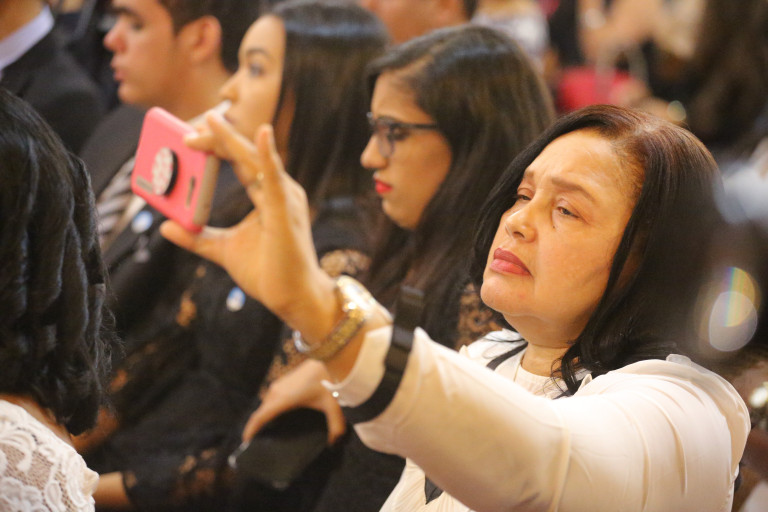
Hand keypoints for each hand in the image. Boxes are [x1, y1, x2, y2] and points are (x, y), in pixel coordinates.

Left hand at [160, 114, 336, 338]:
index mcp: (267, 196)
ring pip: (254, 159)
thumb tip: (165, 226)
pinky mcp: (285, 211)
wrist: (292, 298)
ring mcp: (284, 199)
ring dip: (230, 140)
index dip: (217, 145)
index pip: (240, 161)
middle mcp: (279, 191)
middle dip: (217, 138)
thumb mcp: (223, 249)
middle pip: (244, 155)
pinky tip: (260, 134)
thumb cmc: (268, 272)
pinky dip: (267, 154)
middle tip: (188, 127)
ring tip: (210, 120)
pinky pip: (274, 179)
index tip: (190, 135)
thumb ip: (197, 237)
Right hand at [243, 360, 346, 444]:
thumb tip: (334, 441)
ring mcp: (277, 385)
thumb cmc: (327, 381)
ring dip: (264, 416)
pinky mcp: (282, 381)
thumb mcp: (332, 405)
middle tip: (259, 442)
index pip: (259, 417)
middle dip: (257, 426)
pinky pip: (271, 398)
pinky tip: (279, 416)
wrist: (327, 357)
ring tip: (268, 431)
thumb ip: (335, 425)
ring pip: (266, 405)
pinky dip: (270, 409)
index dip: (250, 430)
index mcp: (282, 400)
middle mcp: (275, 392)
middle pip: (261, 412)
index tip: (245, 442)